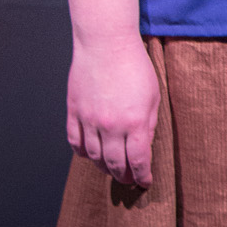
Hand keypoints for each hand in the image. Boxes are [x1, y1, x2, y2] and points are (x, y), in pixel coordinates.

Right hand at [66, 36, 159, 187]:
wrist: (106, 44)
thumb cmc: (134, 67)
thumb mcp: (153, 97)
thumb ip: (149, 125)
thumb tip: (144, 147)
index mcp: (134, 122)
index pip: (138, 161)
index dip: (142, 176)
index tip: (144, 181)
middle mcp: (110, 125)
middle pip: (115, 163)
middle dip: (123, 176)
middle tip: (128, 180)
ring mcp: (88, 119)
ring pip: (93, 156)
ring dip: (103, 167)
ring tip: (111, 169)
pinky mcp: (73, 111)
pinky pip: (74, 141)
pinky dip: (82, 153)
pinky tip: (90, 155)